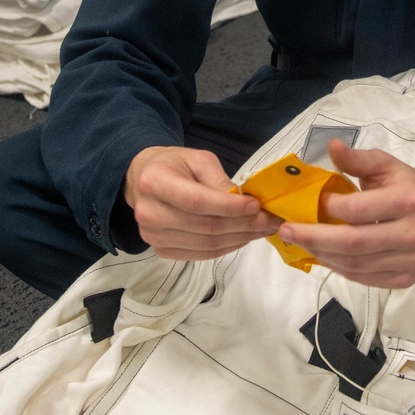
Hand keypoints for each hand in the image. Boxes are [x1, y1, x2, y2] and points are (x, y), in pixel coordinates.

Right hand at [124, 145, 280, 260]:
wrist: (143, 181)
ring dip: (241, 239)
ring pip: (208, 245)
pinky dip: (228, 247)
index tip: (257, 205)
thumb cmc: (174, 165)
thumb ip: (219, 180)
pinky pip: (202, 255)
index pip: (198, 202)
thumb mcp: (198, 159)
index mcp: (155, 182)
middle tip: (271, 220)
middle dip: (245, 225)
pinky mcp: (161, 251)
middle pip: (206, 227)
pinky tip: (243, 237)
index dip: (231, 207)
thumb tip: (245, 203)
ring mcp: (153, 237)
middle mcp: (149, 213)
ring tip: (263, 229)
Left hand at [277, 139, 414, 289]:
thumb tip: (332, 147)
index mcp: (407, 200)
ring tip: (301, 242)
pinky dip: (338, 267)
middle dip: (314, 238)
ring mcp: (409, 261)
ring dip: (322, 254)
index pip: (357, 210)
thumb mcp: (387, 165)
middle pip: (353, 243)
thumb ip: (358, 159)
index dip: (327, 209)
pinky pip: (363, 277)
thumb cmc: (409, 187)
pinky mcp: (404, 279)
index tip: (309, 204)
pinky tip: (324, 255)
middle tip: (287, 231)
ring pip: (355, 265)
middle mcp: (412, 233)